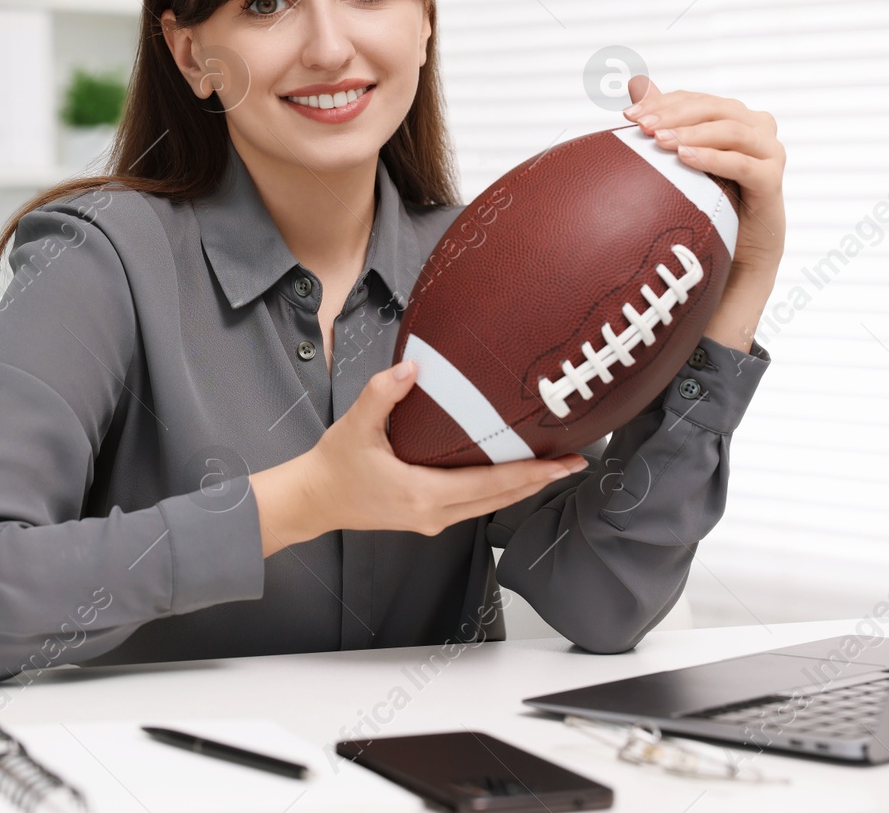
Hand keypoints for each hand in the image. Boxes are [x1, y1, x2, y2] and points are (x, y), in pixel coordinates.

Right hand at [251, 360, 586, 554]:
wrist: (312, 501)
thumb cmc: (333, 466)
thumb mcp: (356, 427)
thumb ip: (384, 394)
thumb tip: (414, 368)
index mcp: (424, 494)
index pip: (493, 484)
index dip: (533, 473)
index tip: (565, 462)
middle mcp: (435, 513)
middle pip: (501, 499)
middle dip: (541, 481)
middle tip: (576, 462)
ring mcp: (432, 520)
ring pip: (490, 505)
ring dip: (523, 486)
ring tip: (554, 467)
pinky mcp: (427, 517)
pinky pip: (475, 504)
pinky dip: (500, 490)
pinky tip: (513, 474)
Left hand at [621, 75, 785, 350]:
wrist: (739, 250)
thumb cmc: (710, 199)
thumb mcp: (684, 158)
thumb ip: (667, 119)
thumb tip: (635, 81)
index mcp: (735, 117)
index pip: (695, 100)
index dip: (662, 103)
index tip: (627, 116)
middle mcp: (758, 127)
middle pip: (713, 108)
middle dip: (673, 115)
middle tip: (641, 127)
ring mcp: (771, 152)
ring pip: (730, 130)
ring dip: (692, 133)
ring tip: (659, 141)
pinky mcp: (773, 179)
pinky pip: (742, 164)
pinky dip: (713, 158)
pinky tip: (684, 157)